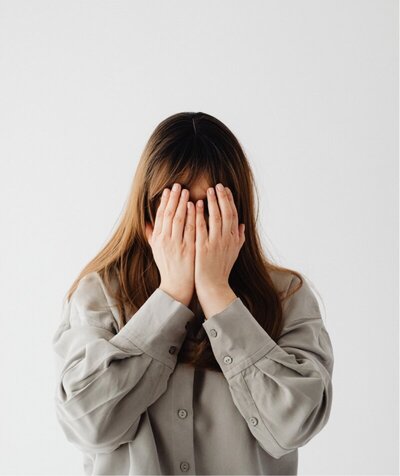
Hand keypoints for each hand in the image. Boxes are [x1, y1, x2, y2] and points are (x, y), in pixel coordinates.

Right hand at [145, 183, 194, 306]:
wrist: (177, 285)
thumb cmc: (168, 267)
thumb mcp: (156, 251)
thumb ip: (151, 236)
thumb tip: (146, 223)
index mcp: (157, 239)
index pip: (160, 216)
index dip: (164, 202)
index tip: (168, 190)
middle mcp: (165, 241)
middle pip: (168, 214)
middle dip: (173, 198)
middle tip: (178, 185)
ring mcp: (176, 245)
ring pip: (178, 219)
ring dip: (182, 203)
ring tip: (186, 191)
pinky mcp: (188, 249)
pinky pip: (190, 229)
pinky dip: (191, 216)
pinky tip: (195, 206)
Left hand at [194, 183, 244, 301]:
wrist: (213, 286)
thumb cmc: (222, 270)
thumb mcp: (234, 253)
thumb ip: (239, 238)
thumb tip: (243, 226)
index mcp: (234, 239)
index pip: (233, 214)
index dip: (229, 200)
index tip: (225, 189)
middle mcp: (227, 239)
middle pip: (226, 213)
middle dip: (222, 197)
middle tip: (217, 185)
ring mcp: (215, 243)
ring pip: (215, 218)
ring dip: (212, 202)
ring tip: (207, 191)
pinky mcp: (203, 248)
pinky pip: (200, 228)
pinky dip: (198, 215)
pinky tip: (193, 205)